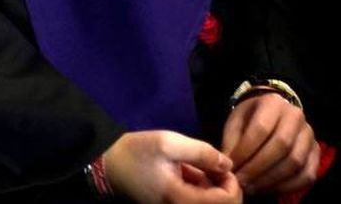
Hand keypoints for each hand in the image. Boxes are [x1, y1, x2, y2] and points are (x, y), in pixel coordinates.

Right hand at [104, 130, 242, 203]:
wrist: (108, 164)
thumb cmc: (137, 152)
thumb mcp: (169, 143)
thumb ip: (202, 153)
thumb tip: (228, 164)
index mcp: (181, 200)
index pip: (226, 202)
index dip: (232, 183)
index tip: (221, 164)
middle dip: (226, 188)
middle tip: (215, 166)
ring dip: (213, 188)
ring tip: (199, 166)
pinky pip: (197, 203)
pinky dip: (201, 190)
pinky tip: (192, 173)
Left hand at [222, 93, 318, 195]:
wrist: (273, 114)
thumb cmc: (250, 119)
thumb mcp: (236, 122)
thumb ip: (232, 142)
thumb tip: (228, 166)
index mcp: (273, 102)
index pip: (261, 128)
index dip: (245, 151)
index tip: (231, 166)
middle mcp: (296, 116)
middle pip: (281, 145)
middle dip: (258, 168)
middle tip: (241, 182)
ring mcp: (309, 135)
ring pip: (295, 162)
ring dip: (271, 180)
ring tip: (252, 188)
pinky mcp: (316, 153)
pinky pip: (307, 174)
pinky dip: (287, 187)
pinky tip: (269, 190)